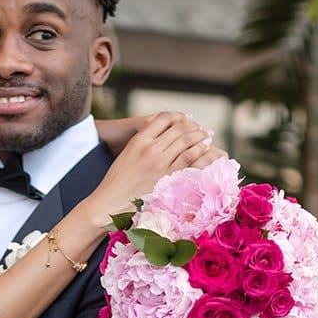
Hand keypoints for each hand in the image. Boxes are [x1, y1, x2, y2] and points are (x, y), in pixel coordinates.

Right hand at [93, 112, 221, 219]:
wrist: (111, 201)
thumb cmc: (118, 180)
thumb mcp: (128, 154)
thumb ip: (145, 142)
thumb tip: (162, 136)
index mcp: (138, 139)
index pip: (164, 118)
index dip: (178, 116)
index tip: (186, 119)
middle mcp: (150, 148)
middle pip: (178, 128)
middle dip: (193, 126)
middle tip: (201, 128)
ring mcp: (159, 162)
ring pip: (186, 141)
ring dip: (200, 135)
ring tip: (207, 134)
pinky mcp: (166, 176)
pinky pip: (188, 158)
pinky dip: (199, 150)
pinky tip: (205, 147)